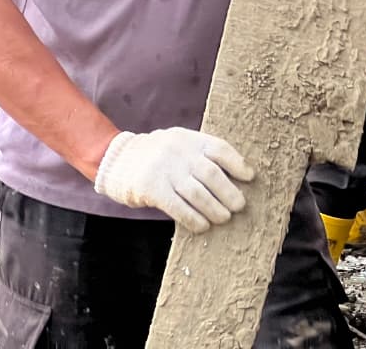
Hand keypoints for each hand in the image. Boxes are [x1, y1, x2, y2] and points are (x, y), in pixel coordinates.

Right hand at [94, 128, 253, 233]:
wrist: (115, 159)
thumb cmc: (156, 156)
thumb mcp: (178, 145)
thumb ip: (199, 155)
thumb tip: (232, 179)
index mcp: (189, 139)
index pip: (220, 149)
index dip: (238, 164)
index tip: (250, 177)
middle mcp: (179, 152)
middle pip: (212, 174)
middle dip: (229, 192)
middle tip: (239, 206)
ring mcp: (164, 170)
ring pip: (198, 193)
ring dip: (215, 209)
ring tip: (224, 218)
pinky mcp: (151, 188)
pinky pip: (178, 207)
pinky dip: (193, 218)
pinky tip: (202, 226)